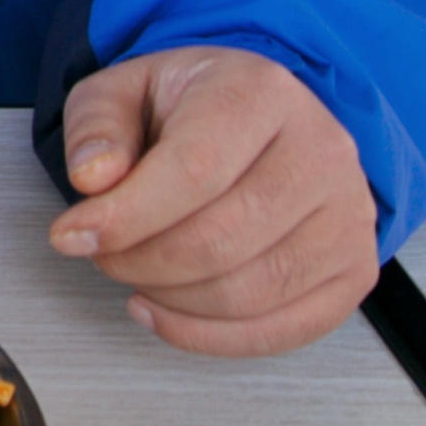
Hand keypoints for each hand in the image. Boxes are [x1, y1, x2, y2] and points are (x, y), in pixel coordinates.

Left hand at [51, 46, 380, 356]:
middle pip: (220, 240)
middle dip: (139, 260)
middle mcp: (319, 153)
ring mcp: (347, 216)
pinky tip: (164, 309)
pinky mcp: (353, 270)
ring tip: (134, 269)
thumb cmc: (191, 106)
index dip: (126, 216)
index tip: (71, 234)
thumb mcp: (123, 90)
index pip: (193, 171)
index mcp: (260, 94)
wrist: (261, 117)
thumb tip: (93, 179)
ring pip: (248, 292)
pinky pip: (283, 330)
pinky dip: (208, 335)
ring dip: (169, 297)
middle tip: (100, 251)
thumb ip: (97, 128)